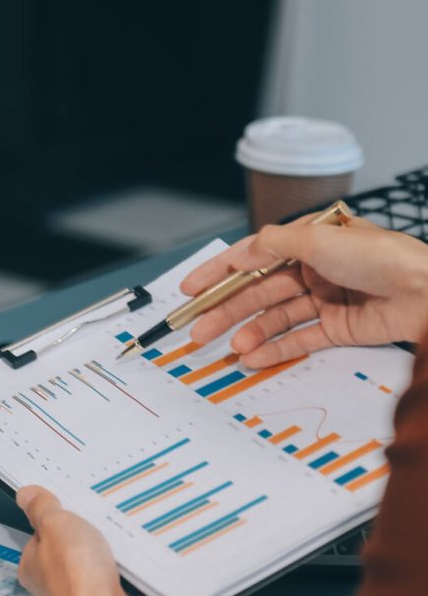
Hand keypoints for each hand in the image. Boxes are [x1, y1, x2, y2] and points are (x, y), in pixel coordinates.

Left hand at [17, 486, 146, 595]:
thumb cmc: (75, 573)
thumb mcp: (55, 525)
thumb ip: (41, 508)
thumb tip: (25, 494)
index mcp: (30, 563)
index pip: (39, 535)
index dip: (55, 519)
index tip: (71, 508)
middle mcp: (48, 583)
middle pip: (64, 550)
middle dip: (80, 536)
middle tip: (97, 521)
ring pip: (86, 565)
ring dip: (99, 553)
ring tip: (112, 539)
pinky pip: (105, 580)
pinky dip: (113, 570)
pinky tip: (121, 562)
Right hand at [179, 216, 427, 366]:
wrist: (424, 292)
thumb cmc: (379, 256)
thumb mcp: (318, 239)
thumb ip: (273, 244)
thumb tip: (239, 252)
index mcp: (308, 239)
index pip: (253, 255)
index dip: (219, 271)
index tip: (191, 289)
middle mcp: (313, 268)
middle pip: (259, 291)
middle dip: (227, 310)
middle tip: (197, 330)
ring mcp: (324, 299)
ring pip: (275, 317)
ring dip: (249, 331)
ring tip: (229, 347)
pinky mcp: (336, 328)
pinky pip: (297, 339)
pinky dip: (274, 348)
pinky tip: (252, 356)